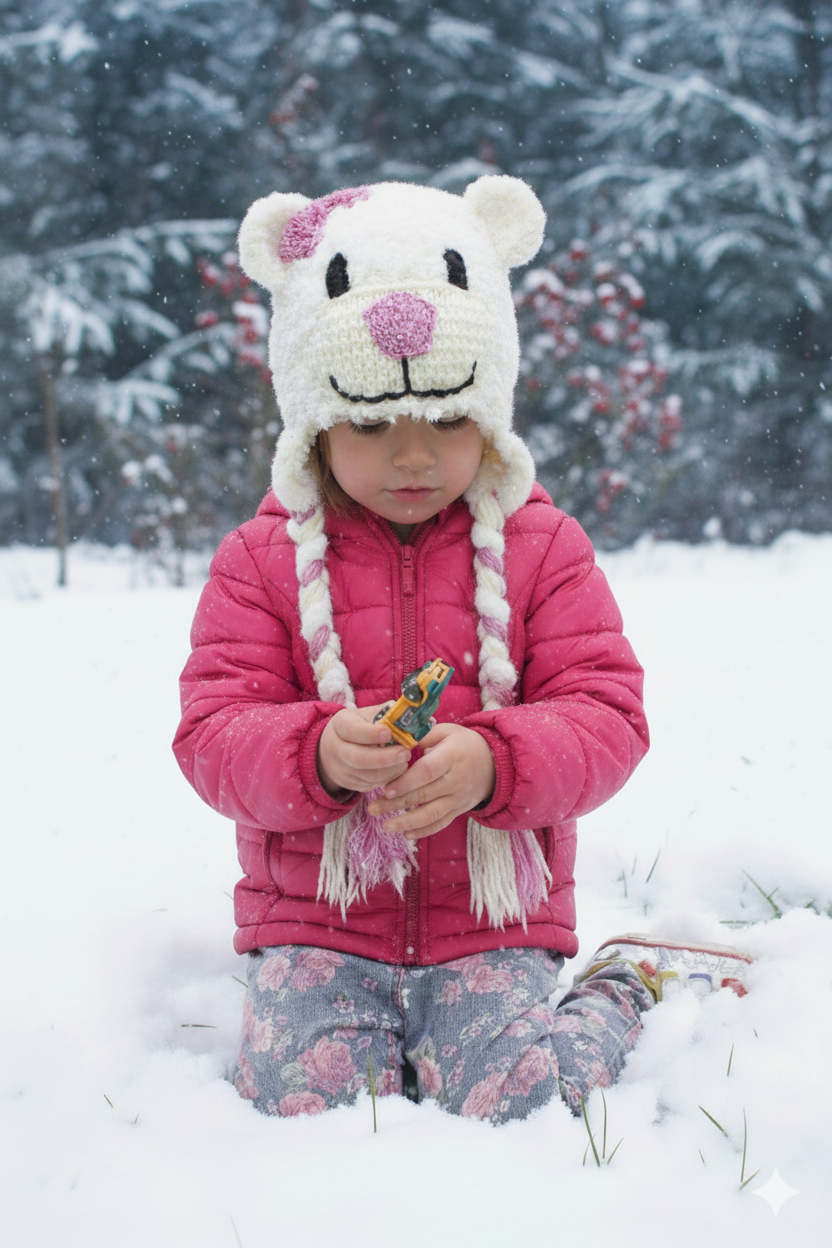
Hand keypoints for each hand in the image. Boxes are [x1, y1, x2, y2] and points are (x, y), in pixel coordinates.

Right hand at [317, 704, 411, 797]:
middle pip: (358, 758)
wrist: (334, 747)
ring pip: (366, 775)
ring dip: (389, 770)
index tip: (389, 733)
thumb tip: (412, 713)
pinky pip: (369, 784)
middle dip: (385, 757)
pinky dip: (386, 778)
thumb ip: (387, 713)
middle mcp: (335, 748)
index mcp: (340, 725)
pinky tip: (396, 769)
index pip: (353, 730)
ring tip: (404, 761)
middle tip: (406, 753)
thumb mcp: (366, 715)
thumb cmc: (358, 726)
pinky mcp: (349, 783)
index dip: (371, 734)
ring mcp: (340, 769)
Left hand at [367, 723, 494, 838]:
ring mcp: (459, 798)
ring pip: (432, 814)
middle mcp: (457, 779)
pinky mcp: (460, 810)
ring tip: (386, 826)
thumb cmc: (463, 743)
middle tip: (373, 808)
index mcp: (452, 756)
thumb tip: (396, 740)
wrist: (494, 763)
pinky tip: (406, 834)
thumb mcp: (447, 731)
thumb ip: (422, 736)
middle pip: (424, 795)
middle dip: (397, 803)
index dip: (406, 781)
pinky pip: (441, 823)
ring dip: (407, 822)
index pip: (427, 771)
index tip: (385, 788)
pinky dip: (424, 831)